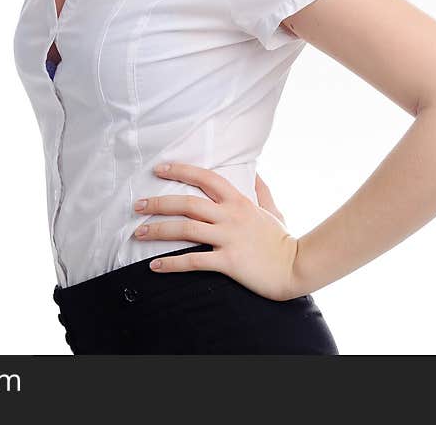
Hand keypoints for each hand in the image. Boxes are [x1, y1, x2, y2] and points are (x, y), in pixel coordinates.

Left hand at [133, 161, 303, 301]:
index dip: (180, 171)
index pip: (205, 178)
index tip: (159, 169)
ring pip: (186, 229)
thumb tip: (255, 172)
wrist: (298, 266)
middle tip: (137, 206)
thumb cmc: (283, 239)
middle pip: (187, 203)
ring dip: (158, 230)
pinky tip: (155, 266)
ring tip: (138, 233)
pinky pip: (194, 261)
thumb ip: (261, 190)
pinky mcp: (229, 262)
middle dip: (159, 203)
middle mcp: (230, 216)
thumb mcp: (272, 209)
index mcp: (238, 201)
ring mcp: (229, 238)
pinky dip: (172, 263)